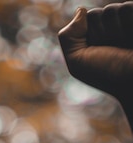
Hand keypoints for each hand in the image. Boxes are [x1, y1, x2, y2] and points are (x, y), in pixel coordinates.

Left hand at [58, 2, 132, 125]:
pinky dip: (129, 22)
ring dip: (116, 29)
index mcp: (94, 40)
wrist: (132, 83)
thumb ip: (68, 37)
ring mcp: (126, 25)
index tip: (97, 53)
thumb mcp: (77, 62)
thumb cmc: (108, 75)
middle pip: (96, 14)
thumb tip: (81, 10)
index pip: (84, 20)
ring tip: (124, 46)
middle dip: (100, 32)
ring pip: (113, 9)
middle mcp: (111, 31)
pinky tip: (131, 38)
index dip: (88, 35)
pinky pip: (128, 7)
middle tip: (112, 51)